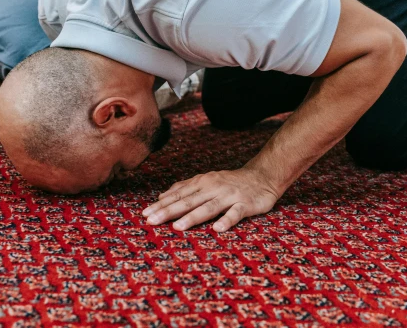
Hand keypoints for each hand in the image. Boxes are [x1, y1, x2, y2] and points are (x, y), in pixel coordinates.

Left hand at [142, 167, 280, 231]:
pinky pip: (236, 213)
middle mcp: (213, 187)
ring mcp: (229, 195)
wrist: (263, 176)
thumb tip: (161, 197)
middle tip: (151, 220)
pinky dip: (227, 220)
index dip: (161, 204)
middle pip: (188, 201)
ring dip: (193, 217)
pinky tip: (217, 229)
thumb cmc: (230, 182)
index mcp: (202, 182)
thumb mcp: (206, 181)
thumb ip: (185, 188)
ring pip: (209, 207)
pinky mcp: (246, 204)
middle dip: (168, 211)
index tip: (144, 214)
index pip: (178, 195)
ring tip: (178, 227)